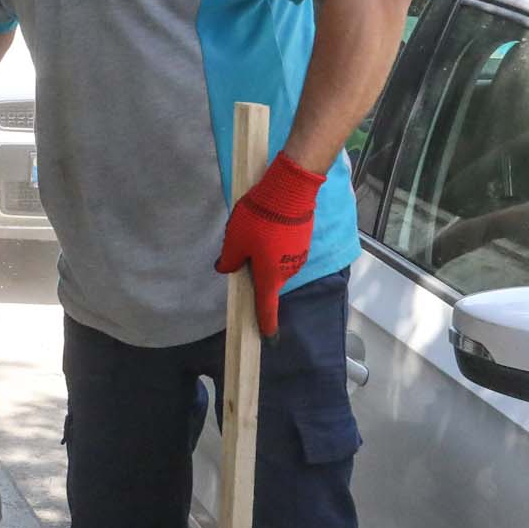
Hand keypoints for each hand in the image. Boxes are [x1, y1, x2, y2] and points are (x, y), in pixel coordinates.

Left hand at [215, 154, 326, 337]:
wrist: (290, 190)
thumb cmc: (260, 219)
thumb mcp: (234, 240)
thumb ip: (228, 260)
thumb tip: (225, 268)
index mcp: (269, 278)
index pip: (266, 308)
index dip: (265, 324)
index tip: (268, 337)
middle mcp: (287, 272)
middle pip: (268, 280)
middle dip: (256, 270)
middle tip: (244, 247)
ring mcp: (298, 256)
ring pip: (276, 262)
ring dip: (266, 254)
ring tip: (256, 229)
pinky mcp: (303, 240)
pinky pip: (285, 249)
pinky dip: (276, 242)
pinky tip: (269, 223)